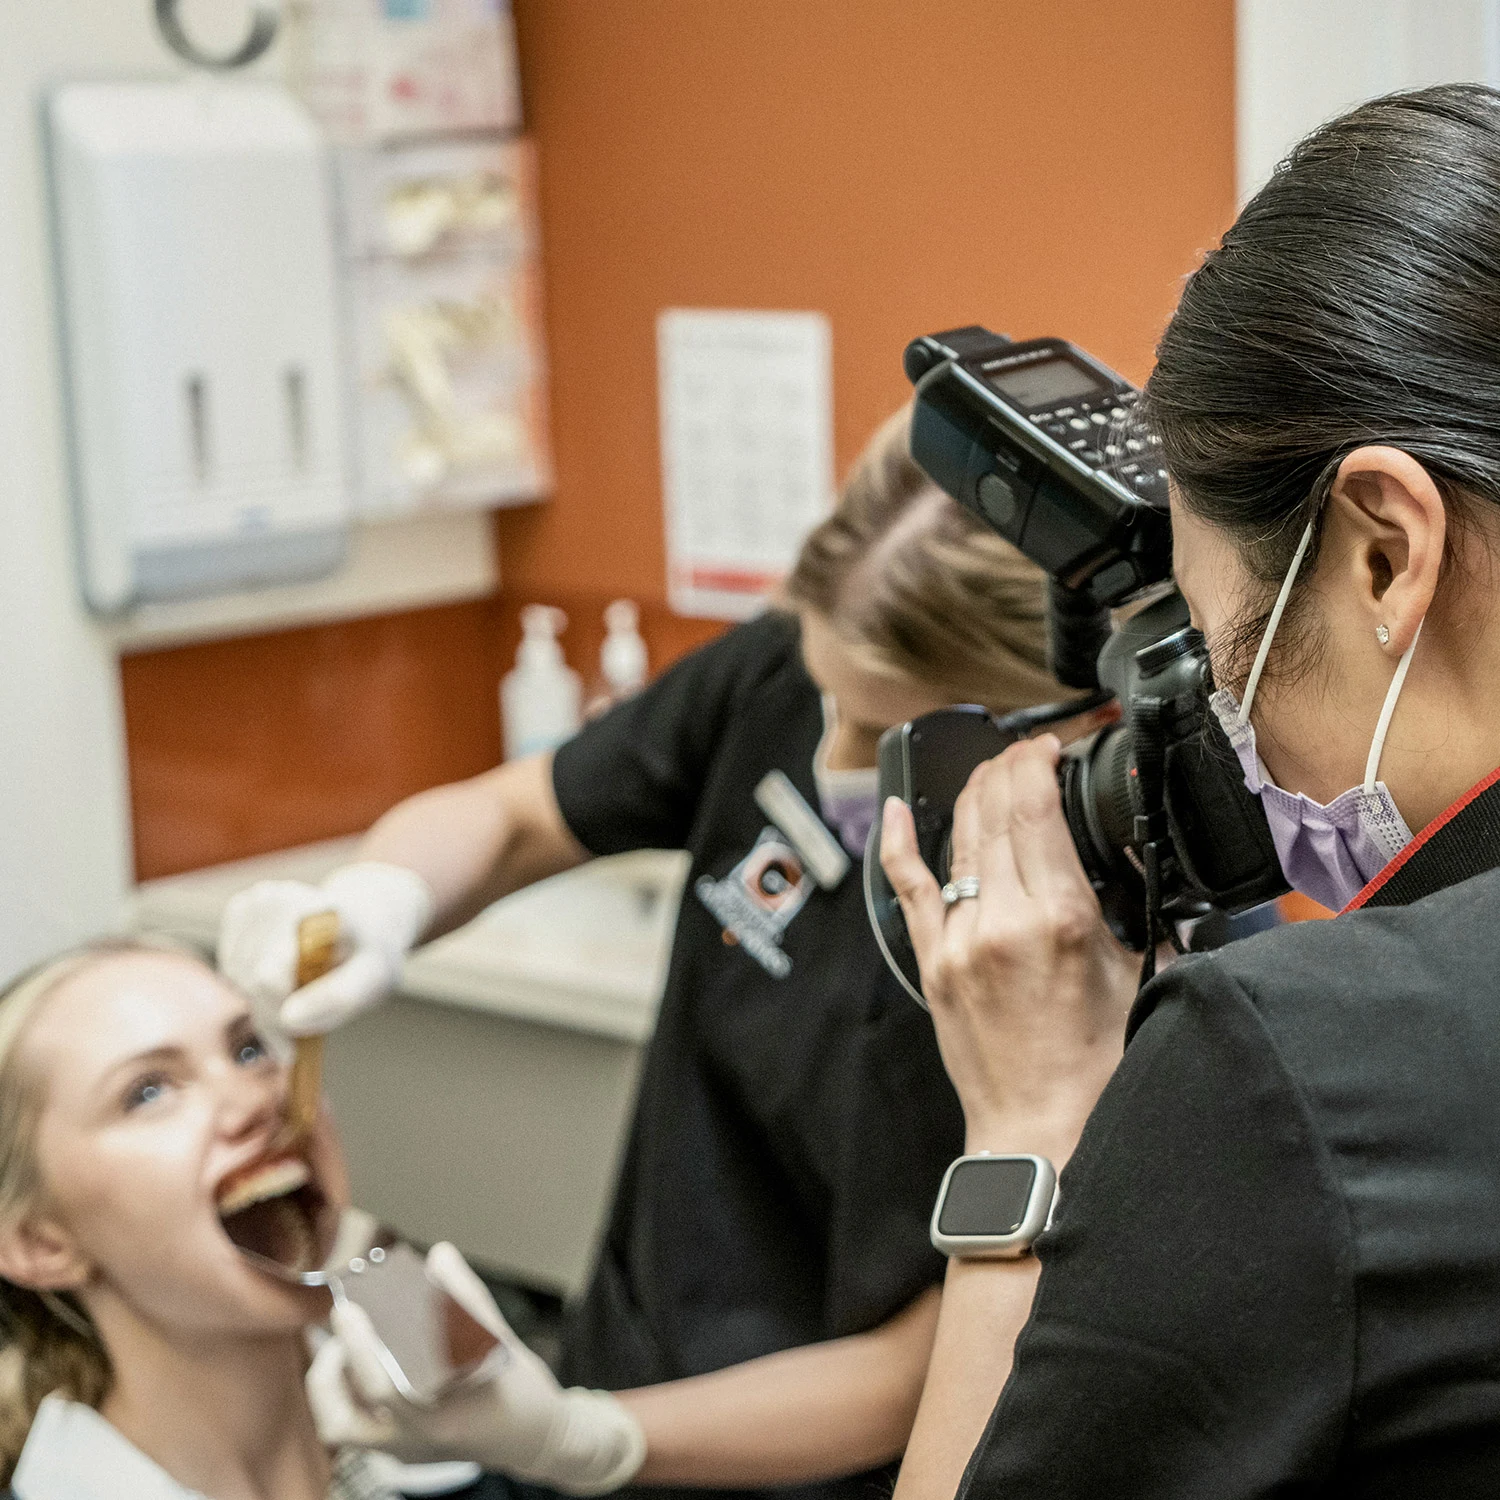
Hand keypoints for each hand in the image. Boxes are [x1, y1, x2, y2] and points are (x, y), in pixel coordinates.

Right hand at [218, 862, 433, 1044]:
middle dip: (272, 1015)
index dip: (277, 1019)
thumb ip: (338, 998)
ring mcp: (258, 900)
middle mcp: (282, 898)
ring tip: (299, 997)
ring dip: (262, 1002)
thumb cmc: (368, 954)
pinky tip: (282, 979)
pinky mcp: (241, 908)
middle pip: (250, 979)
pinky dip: (250, 985)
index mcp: (320, 912)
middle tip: (299, 1032)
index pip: (269, 977)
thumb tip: (290, 1020)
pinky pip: (232, 965)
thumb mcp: (375, 979)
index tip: (294, 1048)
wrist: (363, 921)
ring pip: (236, 974)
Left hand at [307, 1243, 645, 1495]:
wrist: (537, 1438)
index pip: (382, 1388)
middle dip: (328, 1369)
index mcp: (440, 1419)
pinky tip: (369, 1361)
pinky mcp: (404, 1454)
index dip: (359, 1347)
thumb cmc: (521, 1390)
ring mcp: (405, 1454)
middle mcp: (414, 1444)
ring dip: (333, 1384)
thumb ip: (465, 1296)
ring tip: (348, 1345)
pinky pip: (359, 1425)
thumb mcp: (498, 1339)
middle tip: (342, 1325)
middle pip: (341, 1422)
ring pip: (342, 1428)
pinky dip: (351, 1391)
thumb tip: (440, 1255)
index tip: (348, 1309)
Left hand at [879, 736, 1137, 1158]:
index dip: (1039, 761)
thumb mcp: (1133, 968)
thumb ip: (1128, 902)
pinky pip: (907, 886)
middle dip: (1008, 766)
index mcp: (1061, 916)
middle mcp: (1003, 918)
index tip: (1051, 747)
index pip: (1036, 806)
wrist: (1042, 1127)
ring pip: (957, 839)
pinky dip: (898, 842)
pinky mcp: (931, 960)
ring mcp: (958, 938)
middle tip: (1025, 752)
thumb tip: (1125, 849)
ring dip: (973, 795)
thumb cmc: (1096, 1061)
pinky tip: (896, 810)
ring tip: (991, 774)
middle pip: (993, 810)